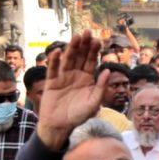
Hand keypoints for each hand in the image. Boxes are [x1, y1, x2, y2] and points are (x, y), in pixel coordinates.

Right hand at [38, 31, 106, 149]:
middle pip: (80, 57)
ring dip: (71, 48)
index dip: (94, 51)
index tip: (98, 40)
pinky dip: (55, 61)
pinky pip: (53, 70)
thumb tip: (107, 71)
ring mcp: (63, 77)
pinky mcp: (51, 82)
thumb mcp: (94, 103)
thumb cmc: (79, 116)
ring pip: (68, 60)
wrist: (61, 127)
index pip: (91, 61)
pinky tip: (58, 51)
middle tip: (87, 32)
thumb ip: (101, 87)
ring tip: (76, 37)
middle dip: (84, 45)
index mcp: (87, 79)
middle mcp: (75, 75)